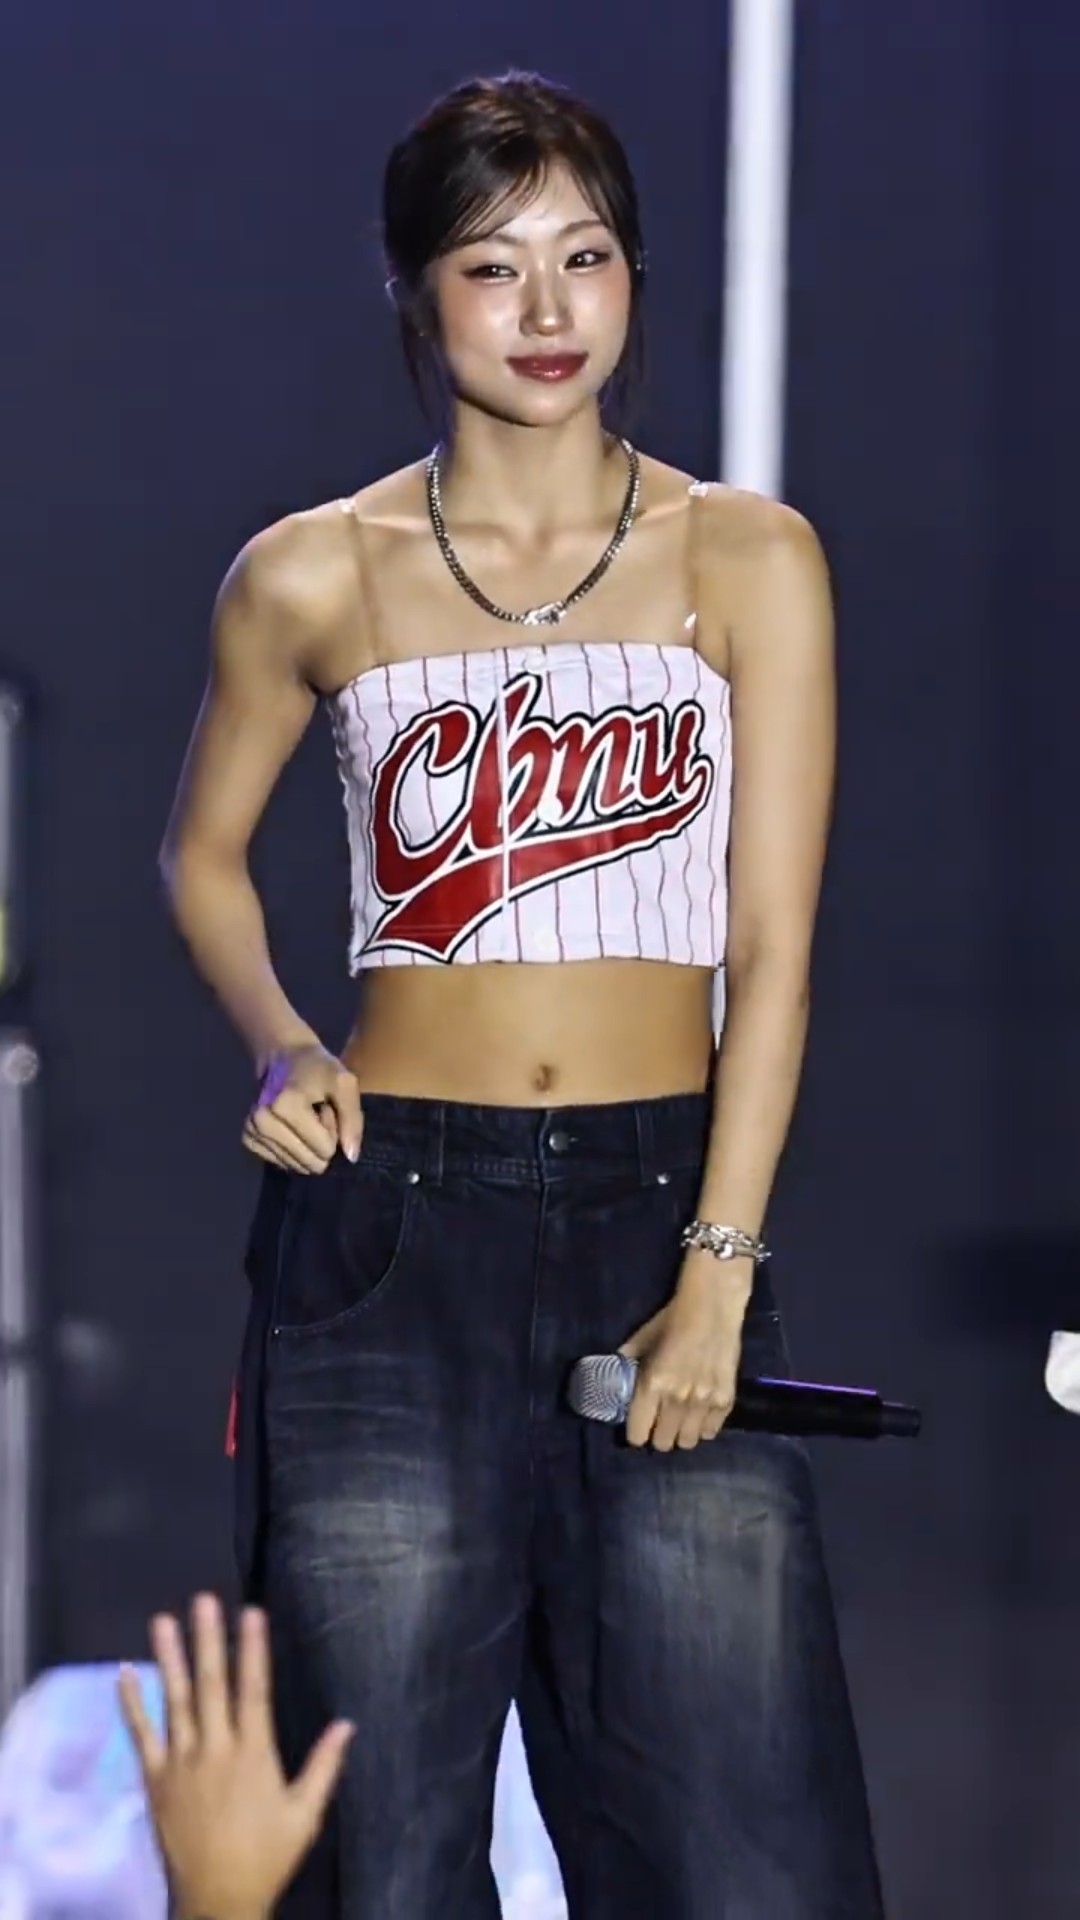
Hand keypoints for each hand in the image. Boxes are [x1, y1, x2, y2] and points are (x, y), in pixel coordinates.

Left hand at [118, 1594, 353, 1919]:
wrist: (217, 1900)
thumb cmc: (267, 1856)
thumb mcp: (305, 1815)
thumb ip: (324, 1767)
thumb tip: (347, 1723)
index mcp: (254, 1754)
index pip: (254, 1690)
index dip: (253, 1649)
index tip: (251, 1611)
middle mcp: (215, 1750)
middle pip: (212, 1685)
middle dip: (208, 1639)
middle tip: (204, 1600)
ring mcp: (181, 1763)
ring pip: (174, 1701)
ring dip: (168, 1659)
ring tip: (161, 1620)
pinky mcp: (156, 1780)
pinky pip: (142, 1735)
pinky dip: (131, 1704)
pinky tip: (123, 1674)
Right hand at [242, 1042, 361, 1173]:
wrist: (284, 1056)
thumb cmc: (319, 1069)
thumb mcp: (345, 1084)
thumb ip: (352, 1120)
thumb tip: (350, 1158)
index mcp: (287, 1104)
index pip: (324, 1149)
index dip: (333, 1131)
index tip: (326, 1108)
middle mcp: (263, 1121)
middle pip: (309, 1162)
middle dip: (321, 1144)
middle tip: (317, 1116)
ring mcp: (252, 1131)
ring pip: (296, 1166)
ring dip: (307, 1147)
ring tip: (305, 1121)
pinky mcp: (248, 1139)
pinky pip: (281, 1163)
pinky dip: (292, 1152)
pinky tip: (292, 1130)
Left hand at [619, 1254, 753, 1450]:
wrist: (712, 1307)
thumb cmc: (672, 1319)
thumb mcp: (642, 1339)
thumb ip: (628, 1362)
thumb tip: (613, 1375)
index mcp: (653, 1385)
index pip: (639, 1433)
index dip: (636, 1433)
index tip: (638, 1427)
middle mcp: (677, 1400)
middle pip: (663, 1443)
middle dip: (657, 1435)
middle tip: (659, 1422)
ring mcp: (704, 1403)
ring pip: (687, 1442)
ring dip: (680, 1434)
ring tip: (680, 1421)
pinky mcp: (726, 1400)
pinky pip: (711, 1432)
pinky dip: (703, 1427)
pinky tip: (699, 1414)